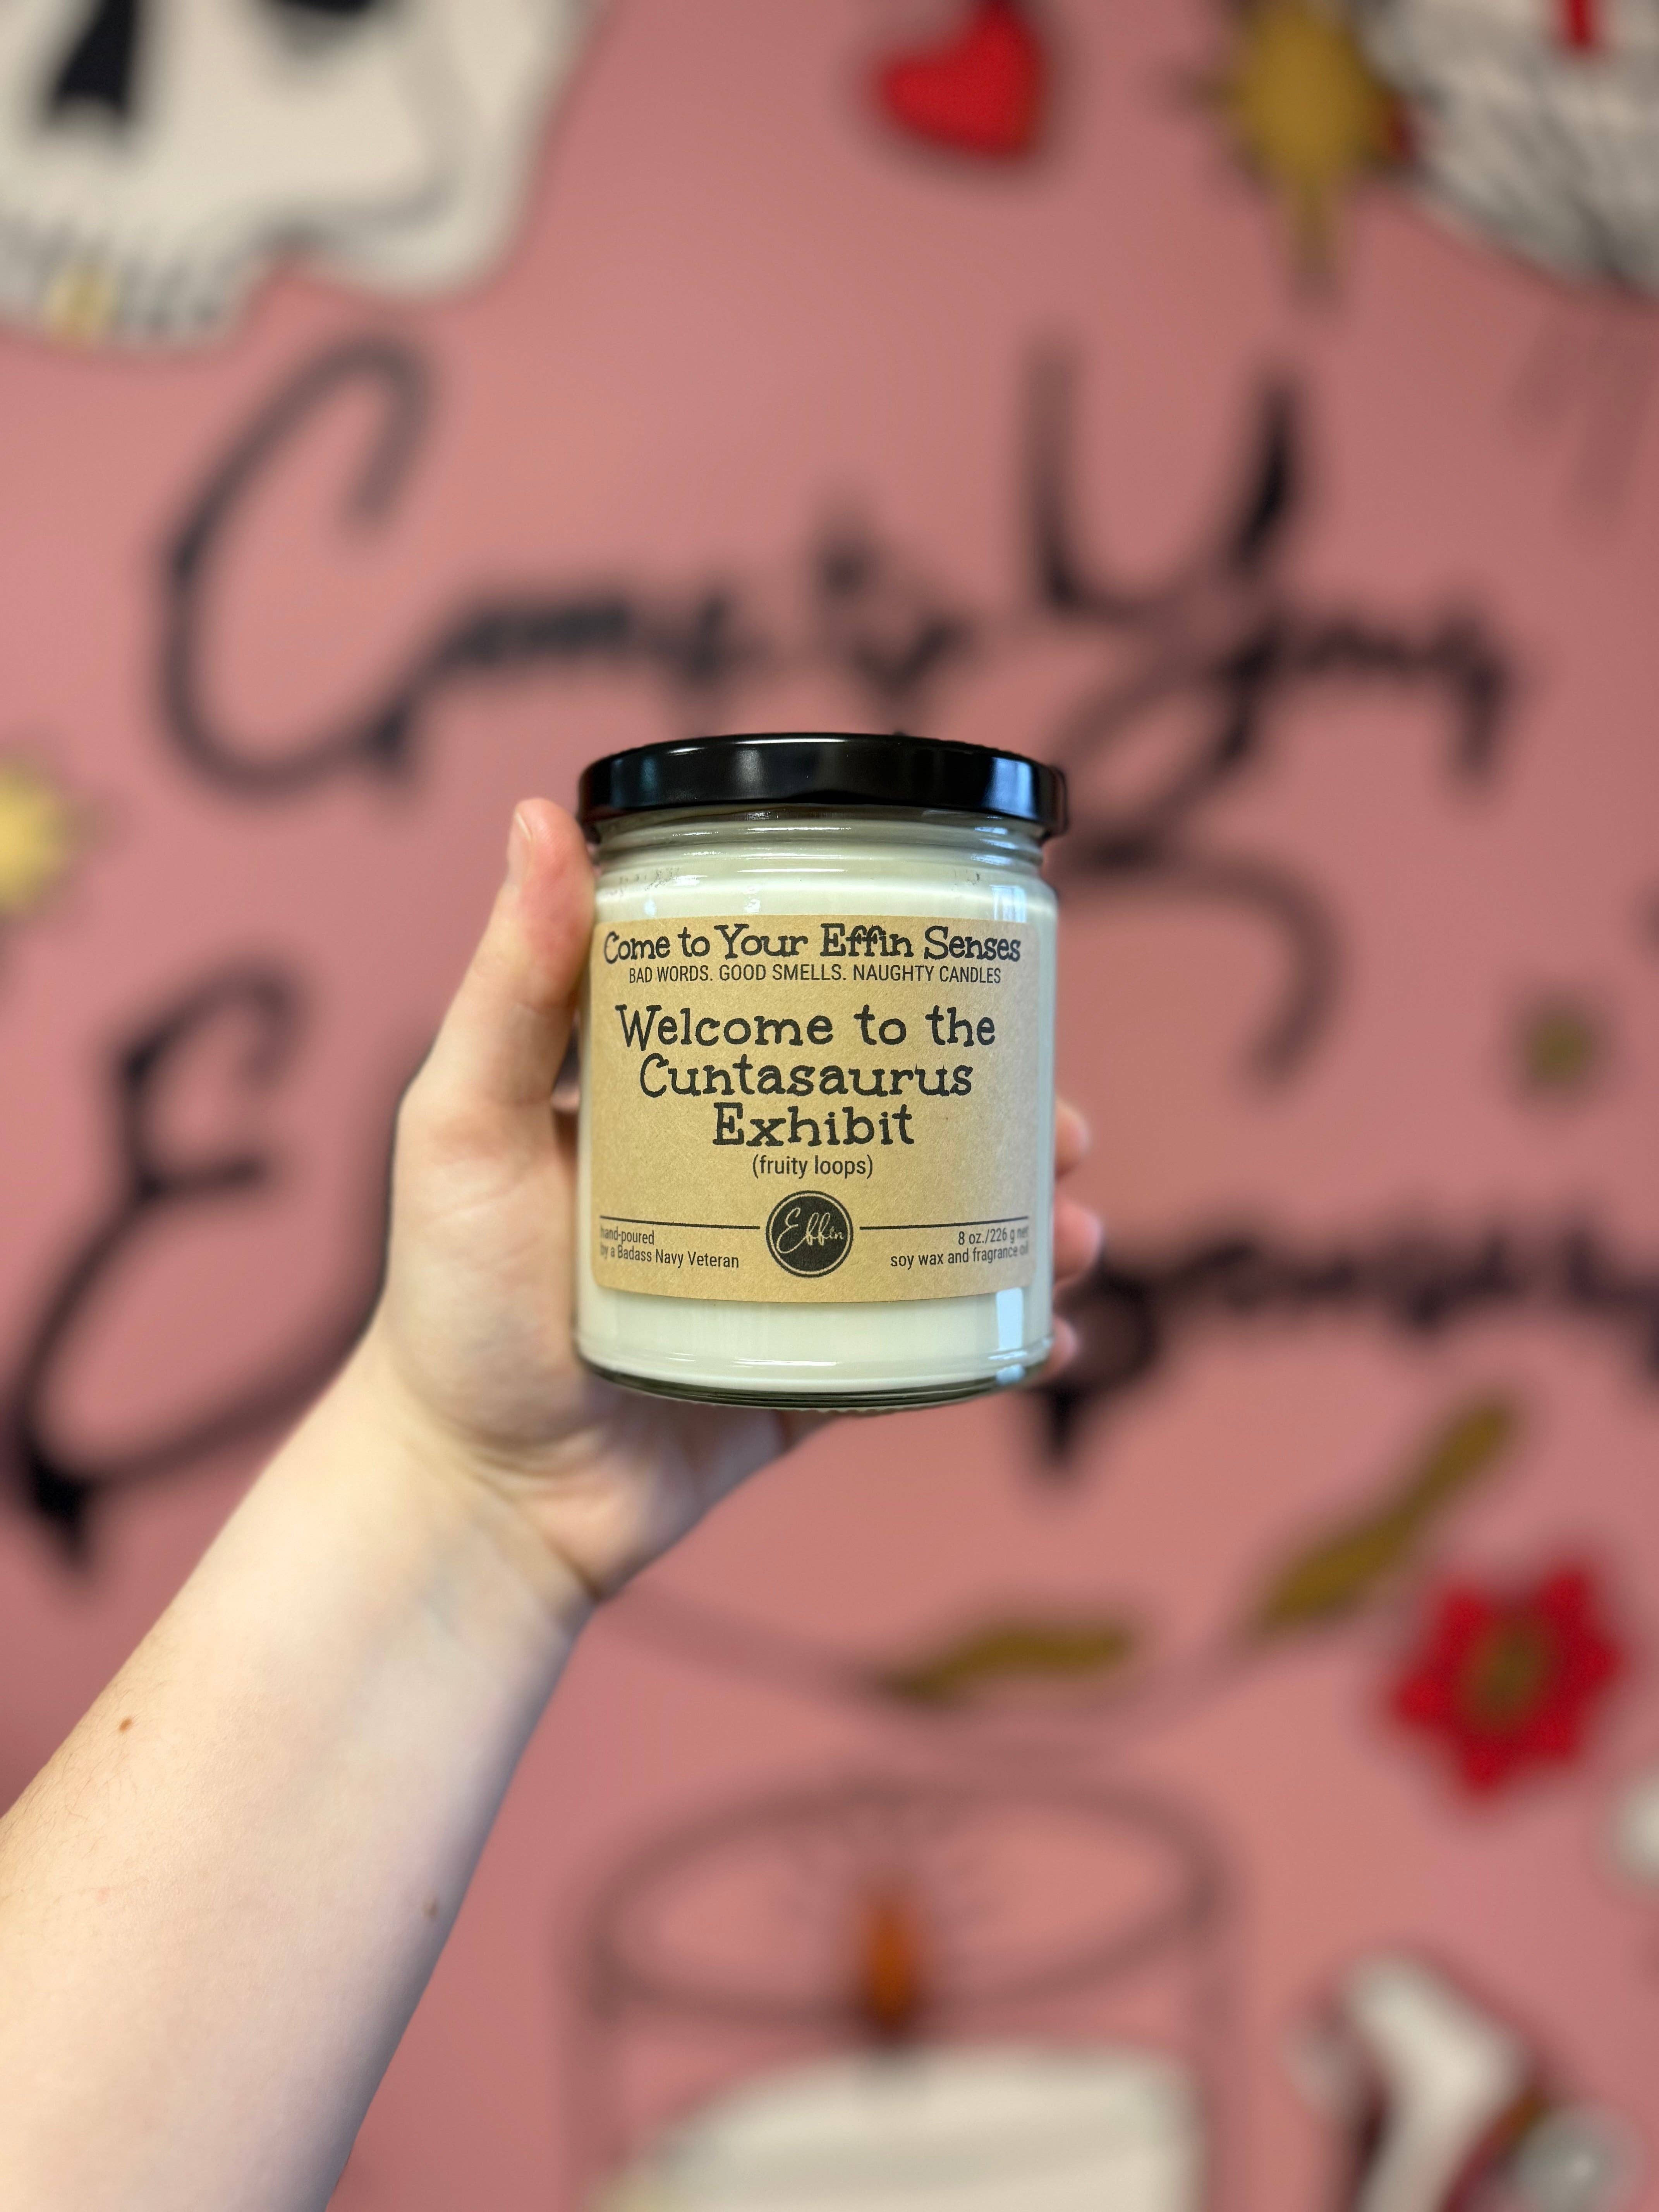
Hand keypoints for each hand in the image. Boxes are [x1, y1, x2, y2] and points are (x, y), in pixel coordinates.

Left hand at [358, 799, 1102, 1608]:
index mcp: (680, 1106)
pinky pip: (917, 1354)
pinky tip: (1052, 1340)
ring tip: (1077, 1237)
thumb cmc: (449, 1304)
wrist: (474, 1494)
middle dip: (997, 1122)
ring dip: (1021, 1230)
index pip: (807, 1024)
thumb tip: (541, 817)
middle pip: (898, 1127)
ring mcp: (784, 1287)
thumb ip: (511, 986)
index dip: (902, 999)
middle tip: (1064, 1127)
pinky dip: (994, 1348)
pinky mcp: (806, 1382)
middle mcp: (744, 1183)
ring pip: (930, 1238)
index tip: (977, 982)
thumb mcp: (464, 1124)